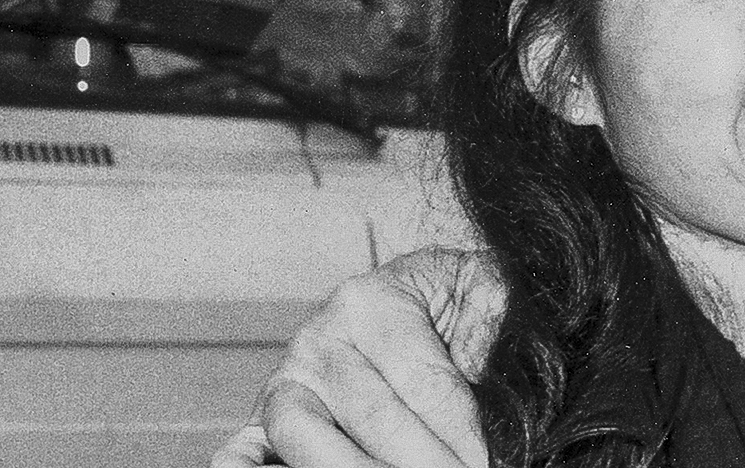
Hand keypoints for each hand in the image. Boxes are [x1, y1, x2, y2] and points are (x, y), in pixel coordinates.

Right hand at [211, 248, 504, 467]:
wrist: (424, 294)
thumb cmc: (461, 302)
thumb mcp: (489, 295)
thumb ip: (494, 333)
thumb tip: (501, 400)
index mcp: (373, 300)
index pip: (425, 383)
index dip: (464, 434)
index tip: (491, 463)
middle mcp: (319, 338)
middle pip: (373, 415)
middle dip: (423, 461)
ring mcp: (285, 381)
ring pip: (306, 435)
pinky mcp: (264, 419)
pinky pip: (243, 448)